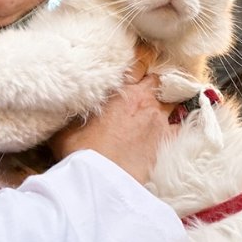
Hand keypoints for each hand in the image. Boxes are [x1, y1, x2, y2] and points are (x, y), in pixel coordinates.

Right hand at [49, 45, 177, 184]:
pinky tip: (172, 130)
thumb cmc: (81, 150)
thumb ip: (72, 112)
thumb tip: (63, 107)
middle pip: (157, 81)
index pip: (138, 64)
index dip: (139, 63)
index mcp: (120, 90)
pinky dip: (176, 127)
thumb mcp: (66, 126)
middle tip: (146, 90)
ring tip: (158, 109)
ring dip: (166, 104)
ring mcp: (157, 120)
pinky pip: (178, 128)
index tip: (136, 67)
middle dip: (153, 84)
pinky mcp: (166, 141)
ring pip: (171, 102)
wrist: (100, 178)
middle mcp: (142, 99)